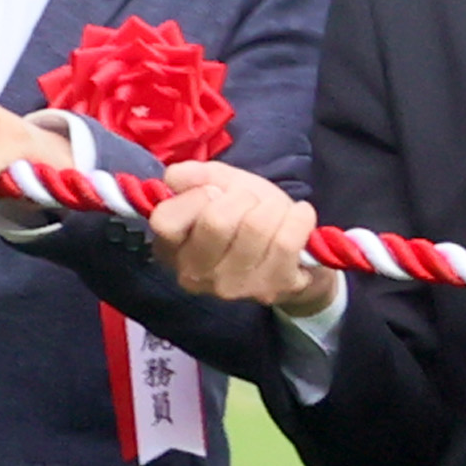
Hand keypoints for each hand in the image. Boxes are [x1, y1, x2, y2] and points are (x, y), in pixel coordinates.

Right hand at [148, 161, 336, 313]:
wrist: (291, 253)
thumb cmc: (246, 215)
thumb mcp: (220, 186)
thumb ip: (195, 176)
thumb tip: (176, 177)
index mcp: (171, 248)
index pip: (165, 221)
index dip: (195, 197)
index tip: (214, 193)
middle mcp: (194, 274)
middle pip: (216, 221)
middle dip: (242, 198)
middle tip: (250, 202)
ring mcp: (232, 287)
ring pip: (256, 227)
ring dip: (273, 206)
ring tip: (275, 211)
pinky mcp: (270, 289)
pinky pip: (287, 241)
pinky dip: (299, 217)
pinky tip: (298, 216)